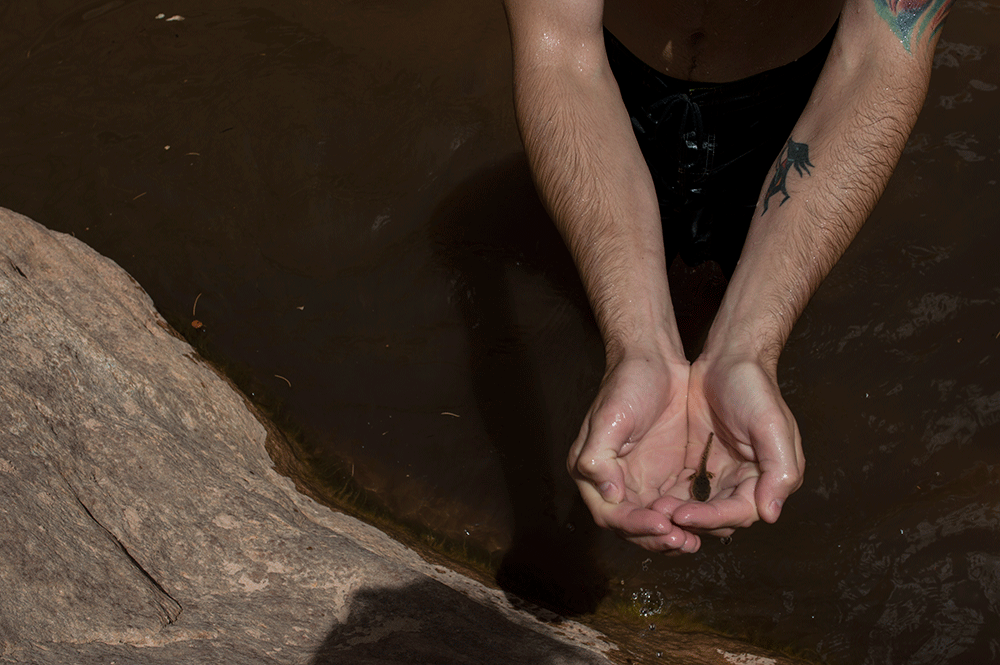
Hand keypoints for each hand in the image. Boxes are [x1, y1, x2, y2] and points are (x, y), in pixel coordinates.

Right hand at [567, 352, 701, 551]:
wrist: (656, 358)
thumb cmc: (627, 382)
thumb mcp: (609, 418)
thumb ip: (599, 458)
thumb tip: (607, 493)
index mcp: (595, 472)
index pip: (613, 514)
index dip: (635, 526)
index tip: (661, 526)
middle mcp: (616, 482)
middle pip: (634, 526)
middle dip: (657, 538)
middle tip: (683, 541)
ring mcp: (643, 480)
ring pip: (657, 522)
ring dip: (674, 534)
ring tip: (694, 540)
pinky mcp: (667, 474)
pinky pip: (677, 506)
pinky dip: (688, 518)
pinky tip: (706, 521)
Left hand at [671, 353, 802, 537]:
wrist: (727, 359)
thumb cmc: (755, 388)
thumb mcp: (772, 425)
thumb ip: (779, 470)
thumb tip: (770, 514)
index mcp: (769, 478)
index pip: (740, 512)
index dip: (712, 518)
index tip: (684, 516)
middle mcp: (746, 482)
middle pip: (718, 516)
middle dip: (692, 519)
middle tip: (662, 515)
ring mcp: (720, 474)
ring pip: (699, 507)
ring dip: (679, 512)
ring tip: (654, 509)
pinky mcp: (699, 464)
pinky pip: (684, 490)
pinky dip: (671, 497)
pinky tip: (652, 497)